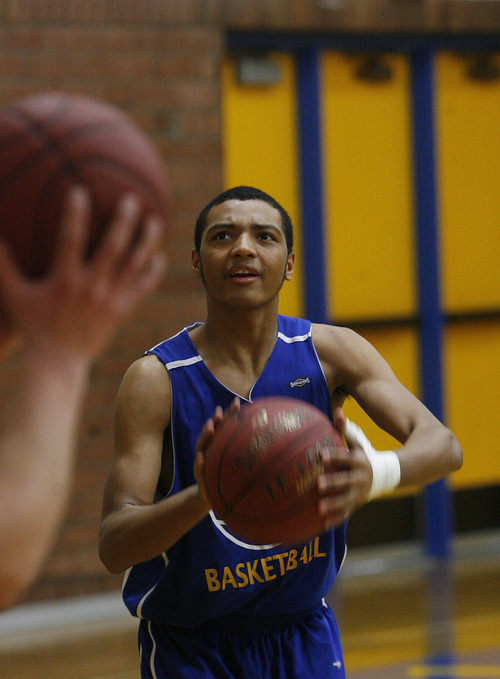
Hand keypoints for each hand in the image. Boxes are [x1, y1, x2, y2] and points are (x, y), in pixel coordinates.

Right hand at [0, 186, 166, 366]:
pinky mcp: (121, 311)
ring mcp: (109, 299)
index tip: (80, 190)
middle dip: (123, 222)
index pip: (70, 240)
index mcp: (64, 280)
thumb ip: (4, 267)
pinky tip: (160, 258)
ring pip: (133, 265)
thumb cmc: (35, 325)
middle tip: (132, 199)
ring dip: (146, 242)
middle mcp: (91, 287)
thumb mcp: (16, 295)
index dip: (75, 215)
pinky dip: (152, 273)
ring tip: (156, 221)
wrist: (58, 361)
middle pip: (112, 248)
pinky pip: (142, 289)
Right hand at [193, 398, 240, 507]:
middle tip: (220, 413)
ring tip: (210, 428)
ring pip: (201, 445)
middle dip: (215, 420)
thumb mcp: (241, 466)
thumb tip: (274, 442)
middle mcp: (210, 448)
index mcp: (221, 443)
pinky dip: (200, 463)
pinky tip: (202, 459)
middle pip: (211, 431)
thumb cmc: (231, 478)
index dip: (230, 413)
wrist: (215, 497)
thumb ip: (249, 452)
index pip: (225, 425)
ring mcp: (202, 460)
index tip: (238, 403)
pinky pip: (199, 469)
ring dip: (205, 436)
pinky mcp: (199, 474)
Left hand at [317, 408, 372, 530]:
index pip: (346, 458)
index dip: (335, 457)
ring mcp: (359, 493)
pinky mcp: (356, 505)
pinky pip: (345, 514)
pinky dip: (334, 520)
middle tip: (318, 484)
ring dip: (333, 505)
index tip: (321, 456)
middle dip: (333, 483)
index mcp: (359, 461)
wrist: (387, 475)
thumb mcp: (359, 442)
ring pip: (345, 501)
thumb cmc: (365, 454)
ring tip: (319, 509)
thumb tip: (337, 412)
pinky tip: (321, 525)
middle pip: (345, 481)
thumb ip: (346, 429)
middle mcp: (360, 478)